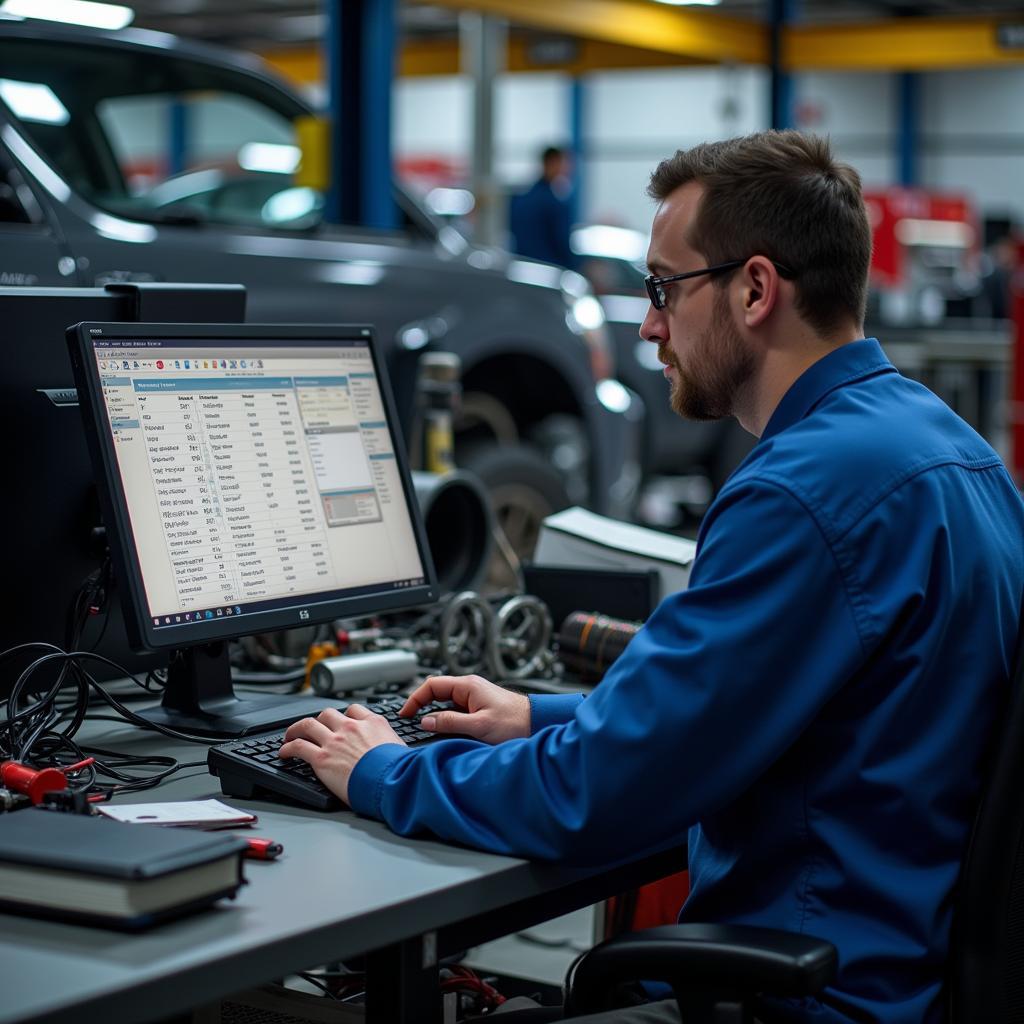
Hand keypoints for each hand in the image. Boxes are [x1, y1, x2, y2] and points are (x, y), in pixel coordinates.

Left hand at [279, 706, 404, 804]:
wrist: (391, 781)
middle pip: (327, 714)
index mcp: (372, 723)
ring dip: (296, 729)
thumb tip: (392, 749)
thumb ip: (389, 742)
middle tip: (314, 727)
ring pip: (308, 725)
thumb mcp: (400, 747)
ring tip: (290, 735)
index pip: (353, 710)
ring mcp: (334, 741)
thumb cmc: (399, 769)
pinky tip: (284, 752)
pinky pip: (298, 746)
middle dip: (318, 720)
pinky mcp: (321, 758)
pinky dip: (287, 748)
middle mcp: (351, 727)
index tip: (341, 721)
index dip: (344, 715)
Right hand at [401, 674, 530, 744]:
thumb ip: (450, 722)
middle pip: (436, 692)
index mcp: (467, 686)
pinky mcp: (479, 708)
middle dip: (421, 706)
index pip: (431, 685)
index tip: (405, 714)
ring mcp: (474, 698)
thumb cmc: (514, 722)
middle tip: (409, 721)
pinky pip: (455, 710)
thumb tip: (426, 721)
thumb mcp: (478, 725)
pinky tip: (443, 731)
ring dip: (434, 713)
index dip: (415, 699)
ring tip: (423, 728)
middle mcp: (469, 689)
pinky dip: (445, 719)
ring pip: (445, 702)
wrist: (537, 724)